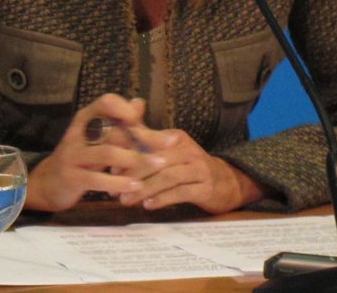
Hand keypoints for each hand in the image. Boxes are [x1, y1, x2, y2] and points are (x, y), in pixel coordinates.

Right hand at [25, 93, 165, 211]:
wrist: (48, 183)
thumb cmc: (80, 157)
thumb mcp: (96, 137)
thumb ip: (118, 122)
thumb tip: (139, 102)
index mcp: (85, 118)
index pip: (106, 102)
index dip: (126, 109)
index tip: (147, 120)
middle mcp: (78, 133)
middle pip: (115, 130)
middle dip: (145, 137)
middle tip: (170, 143)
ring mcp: (73, 155)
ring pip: (108, 153)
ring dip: (136, 160)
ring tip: (159, 164)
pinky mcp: (72, 177)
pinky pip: (98, 179)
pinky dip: (119, 183)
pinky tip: (137, 187)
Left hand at [115, 127, 265, 213]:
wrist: (226, 183)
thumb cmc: (189, 167)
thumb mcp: (169, 151)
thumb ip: (144, 142)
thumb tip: (115, 130)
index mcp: (176, 138)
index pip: (149, 140)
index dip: (128, 153)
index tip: (111, 168)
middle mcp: (188, 150)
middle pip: (156, 159)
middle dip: (132, 174)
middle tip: (113, 189)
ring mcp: (199, 168)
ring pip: (167, 177)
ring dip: (144, 189)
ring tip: (126, 200)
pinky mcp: (206, 188)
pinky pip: (181, 192)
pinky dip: (163, 199)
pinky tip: (148, 206)